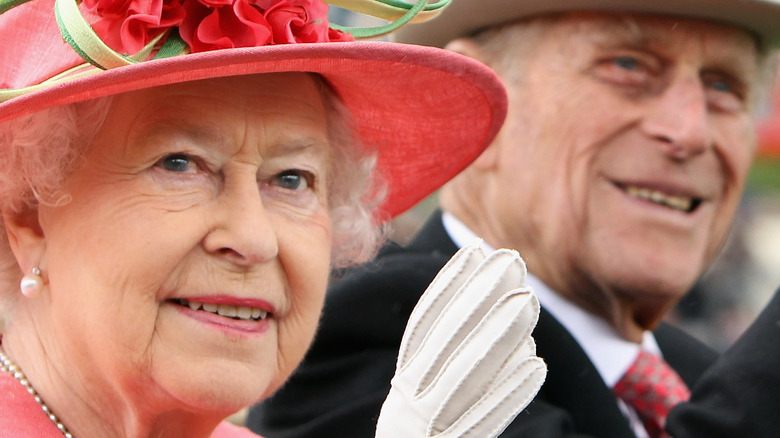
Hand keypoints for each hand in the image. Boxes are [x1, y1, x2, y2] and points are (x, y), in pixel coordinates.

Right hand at [375, 242, 546, 437]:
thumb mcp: (425, 404)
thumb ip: (444, 368)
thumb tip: (488, 313)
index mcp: (404, 387)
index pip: (424, 326)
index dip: (449, 284)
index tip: (475, 249)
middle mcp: (409, 404)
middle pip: (445, 341)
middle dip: (480, 295)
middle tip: (512, 259)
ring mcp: (429, 428)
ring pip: (465, 373)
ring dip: (499, 333)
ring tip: (528, 300)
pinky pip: (485, 421)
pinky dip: (510, 391)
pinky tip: (536, 364)